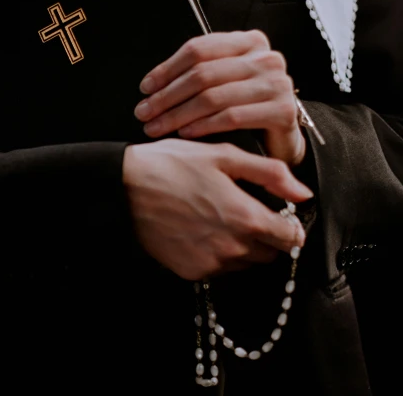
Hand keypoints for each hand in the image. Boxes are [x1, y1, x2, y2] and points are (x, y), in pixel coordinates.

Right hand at [122, 139, 311, 280]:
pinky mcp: (190, 272)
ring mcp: (211, 263)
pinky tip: (196, 230)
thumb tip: (303, 194)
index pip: (292, 239)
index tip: (275, 214)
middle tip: (240, 212)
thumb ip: (270, 174)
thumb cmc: (172, 165)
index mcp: (248, 218)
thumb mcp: (224, 155)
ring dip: (239, 246)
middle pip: (269, 254)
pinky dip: (213, 254)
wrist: (123, 187)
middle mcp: (233, 247)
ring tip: (214, 218)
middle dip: (264, 236)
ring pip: (243, 263)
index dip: (288, 225)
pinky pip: (216, 269)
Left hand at [134, 31, 306, 165]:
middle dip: (167, 96)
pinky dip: (204, 126)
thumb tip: (151, 86)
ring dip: (178, 114)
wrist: (280, 135)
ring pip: (214, 97)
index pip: (198, 49)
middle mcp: (265, 58)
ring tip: (157, 126)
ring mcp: (277, 83)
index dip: (167, 69)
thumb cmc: (245, 105)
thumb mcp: (222, 80)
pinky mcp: (282, 110)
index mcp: (248, 42)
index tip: (146, 88)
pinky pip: (232, 117)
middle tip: (144, 112)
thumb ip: (197, 73)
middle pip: (203, 74)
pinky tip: (185, 132)